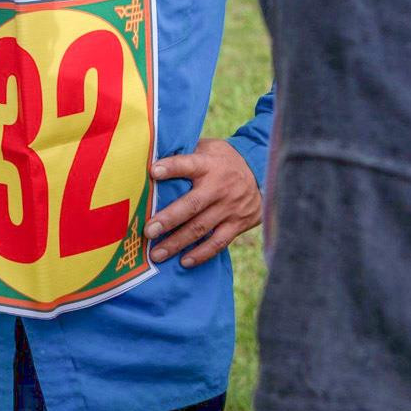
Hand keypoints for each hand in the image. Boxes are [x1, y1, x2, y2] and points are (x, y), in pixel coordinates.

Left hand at [146, 139, 260, 268]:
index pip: (188, 164)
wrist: (262, 174)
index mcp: (208, 164)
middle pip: (192, 205)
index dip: (171, 167)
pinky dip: (201, 254)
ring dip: (178, 243)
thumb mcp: (207, 147)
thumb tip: (149, 155)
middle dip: (169, 219)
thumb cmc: (221, 160)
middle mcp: (219, 187)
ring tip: (157, 254)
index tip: (152, 172)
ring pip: (201, 228)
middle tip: (148, 232)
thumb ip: (184, 152)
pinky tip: (184, 262)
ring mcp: (230, 208)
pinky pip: (219, 242)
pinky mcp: (238, 224)